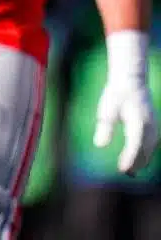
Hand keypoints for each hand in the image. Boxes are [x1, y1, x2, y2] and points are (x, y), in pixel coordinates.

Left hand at [94, 31, 158, 174]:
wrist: (132, 81)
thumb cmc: (117, 94)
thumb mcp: (107, 108)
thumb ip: (105, 126)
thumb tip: (100, 145)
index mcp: (138, 122)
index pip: (135, 145)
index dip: (129, 159)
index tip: (122, 169)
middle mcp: (150, 126)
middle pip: (145, 151)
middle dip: (136, 163)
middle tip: (125, 174)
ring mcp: (154, 126)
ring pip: (150, 148)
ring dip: (142, 160)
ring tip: (131, 172)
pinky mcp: (153, 126)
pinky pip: (151, 144)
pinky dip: (145, 153)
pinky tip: (137, 158)